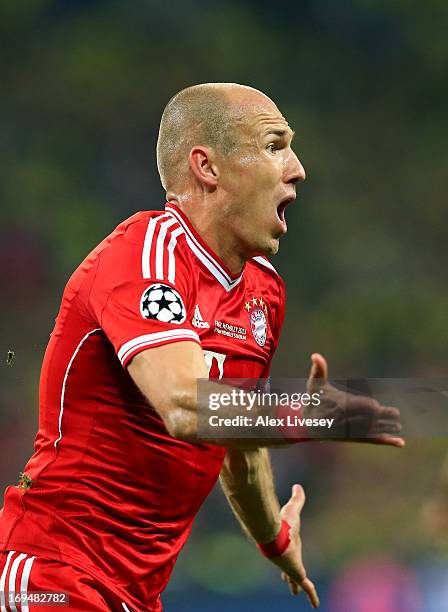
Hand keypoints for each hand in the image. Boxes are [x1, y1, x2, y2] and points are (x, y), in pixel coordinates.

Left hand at [269, 485, 318, 607]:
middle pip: (288, 570)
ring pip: (296, 580)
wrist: (274, 536)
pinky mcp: (297, 574)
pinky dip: (312, 596)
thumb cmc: (282, 524)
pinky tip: (315, 606)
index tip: (288, 557)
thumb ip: (296, 499)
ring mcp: (291, 568)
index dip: (288, 554)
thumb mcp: (292, 510)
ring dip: (299, 588)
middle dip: (289, 577)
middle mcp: (287, 558)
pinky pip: (307, 588)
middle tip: (290, 585)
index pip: (287, 552)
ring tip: (300, 596)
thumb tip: (298, 485)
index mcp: (287, 545)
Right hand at [305, 353, 404, 446]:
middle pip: (369, 420)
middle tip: (394, 413)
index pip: (358, 408)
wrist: (306, 425)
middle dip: (382, 416)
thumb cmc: (313, 402)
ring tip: (398, 426)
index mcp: (339, 407)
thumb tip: (315, 356)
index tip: (375, 405)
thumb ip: (318, 370)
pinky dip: (387, 441)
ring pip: (373, 430)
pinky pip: (373, 440)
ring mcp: (351, 431)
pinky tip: (401, 442)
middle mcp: (346, 421)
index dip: (369, 407)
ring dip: (388, 428)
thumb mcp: (314, 385)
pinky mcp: (355, 438)